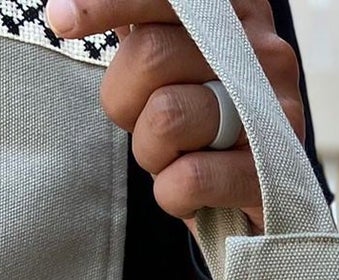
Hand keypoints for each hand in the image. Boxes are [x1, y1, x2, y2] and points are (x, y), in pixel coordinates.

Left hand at [45, 0, 303, 225]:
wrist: (260, 201)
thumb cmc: (203, 122)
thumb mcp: (172, 56)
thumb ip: (142, 20)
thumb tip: (69, 5)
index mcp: (239, 9)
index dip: (108, 2)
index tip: (61, 21)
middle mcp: (265, 51)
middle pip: (153, 54)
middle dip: (123, 98)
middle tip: (138, 122)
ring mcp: (277, 112)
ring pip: (168, 116)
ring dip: (150, 150)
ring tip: (173, 158)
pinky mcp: (273, 173)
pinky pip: (193, 177)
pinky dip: (172, 193)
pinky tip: (188, 191)